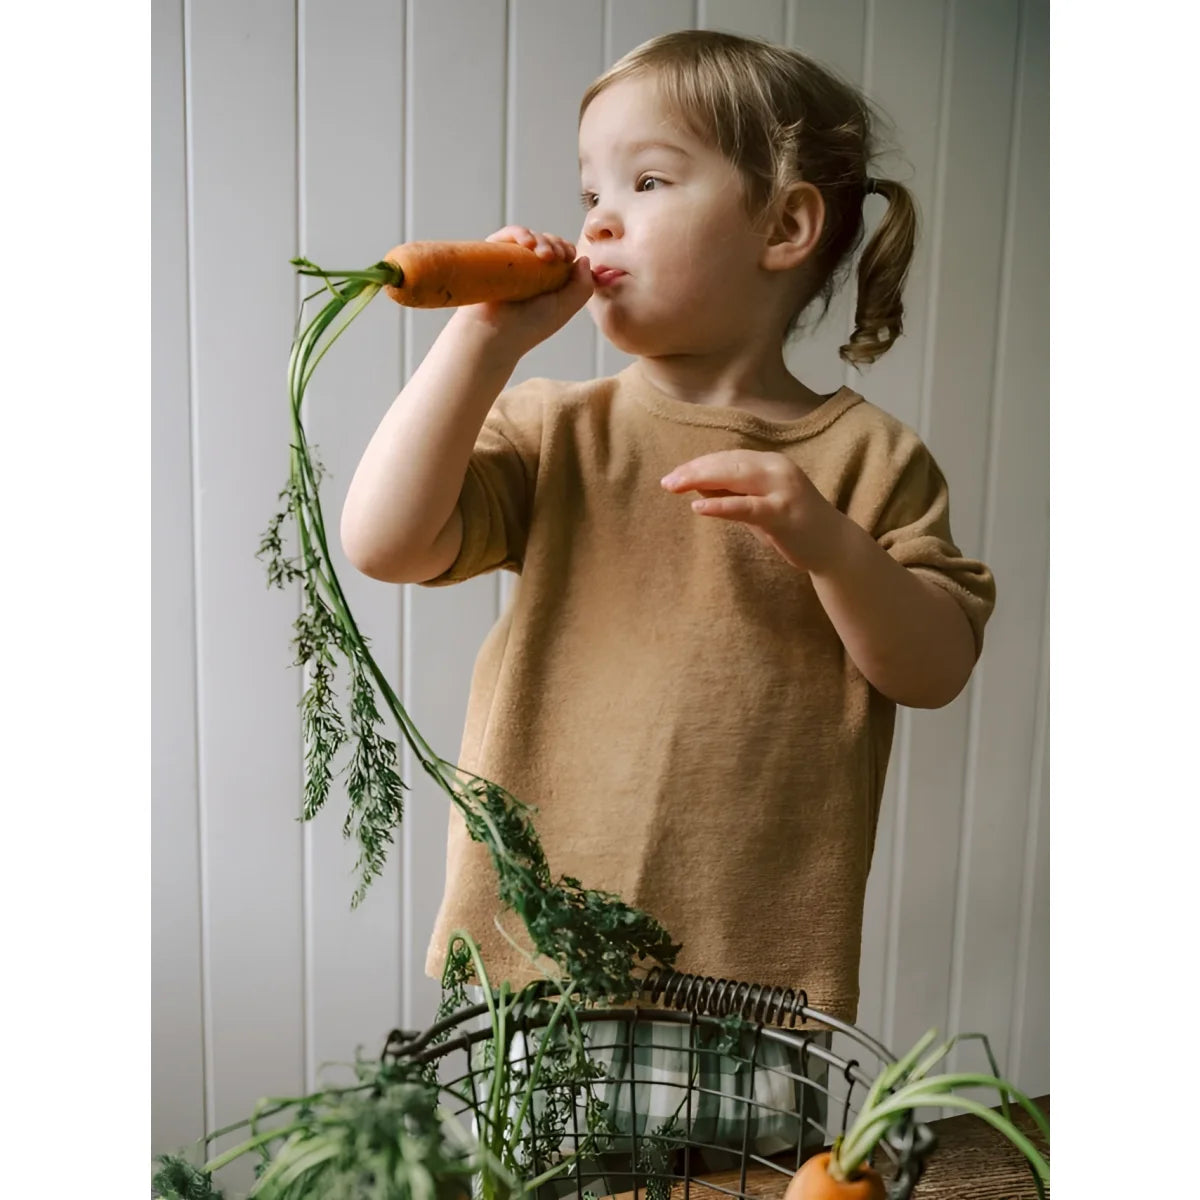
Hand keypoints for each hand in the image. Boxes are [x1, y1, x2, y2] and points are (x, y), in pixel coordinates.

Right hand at [451, 225, 593, 358]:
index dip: (567, 249)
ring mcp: (510, 262)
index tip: (569, 256)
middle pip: (547, 241)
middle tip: (555, 256)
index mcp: (547, 280)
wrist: (495, 333)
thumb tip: (584, 259)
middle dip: (555, 243)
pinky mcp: (492, 256)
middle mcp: (529, 270)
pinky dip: (520, 233)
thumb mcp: (566, 307)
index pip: (561, 254)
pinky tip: (528, 243)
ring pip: (529, 237)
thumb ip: (584, 286)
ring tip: (544, 254)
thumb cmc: (529, 326)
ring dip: (541, 239)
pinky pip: (507, 235)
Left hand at [660, 449, 845, 572]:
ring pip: (736, 477)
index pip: (727, 458)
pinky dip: (722, 506)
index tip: (673, 475)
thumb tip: (696, 485)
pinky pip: (747, 507)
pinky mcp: (783, 513)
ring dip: (701, 479)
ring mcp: (783, 489)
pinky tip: (698, 507)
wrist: (832, 546)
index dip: (698, 465)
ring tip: (674, 486)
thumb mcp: (757, 506)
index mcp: (770, 463)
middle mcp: (777, 468)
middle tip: (666, 481)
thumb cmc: (791, 526)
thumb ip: (731, 494)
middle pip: (728, 463)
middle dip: (694, 470)